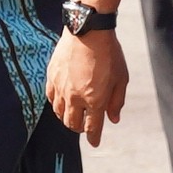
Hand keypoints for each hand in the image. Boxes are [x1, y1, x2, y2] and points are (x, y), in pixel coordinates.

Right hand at [46, 25, 126, 142]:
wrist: (88, 30)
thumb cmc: (109, 53)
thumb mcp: (121, 78)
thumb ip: (116, 101)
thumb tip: (113, 119)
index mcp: (94, 100)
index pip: (92, 128)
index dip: (94, 138)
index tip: (95, 142)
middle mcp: (75, 97)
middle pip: (73, 124)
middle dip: (80, 128)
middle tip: (85, 126)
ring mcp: (61, 87)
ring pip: (59, 113)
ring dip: (67, 118)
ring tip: (74, 114)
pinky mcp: (52, 76)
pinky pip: (51, 98)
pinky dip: (57, 104)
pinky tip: (62, 101)